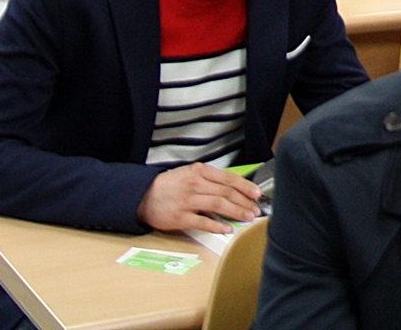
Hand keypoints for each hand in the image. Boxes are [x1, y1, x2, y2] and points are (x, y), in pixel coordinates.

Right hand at [138, 164, 263, 233]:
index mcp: (200, 171)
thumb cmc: (171, 185)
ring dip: (236, 212)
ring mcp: (187, 201)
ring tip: (247, 218)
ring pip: (219, 206)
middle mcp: (195, 184)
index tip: (257, 194)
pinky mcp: (180, 217)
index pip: (229, 178)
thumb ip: (210, 179)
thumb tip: (234, 188)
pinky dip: (217, 226)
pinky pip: (203, 222)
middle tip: (256, 210)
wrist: (144, 195)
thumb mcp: (190, 173)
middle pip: (226, 193)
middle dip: (245, 202)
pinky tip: (228, 228)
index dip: (245, 186)